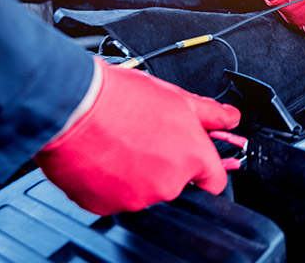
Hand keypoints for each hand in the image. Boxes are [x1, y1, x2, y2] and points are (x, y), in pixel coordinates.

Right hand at [35, 58, 239, 215]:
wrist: (73, 107)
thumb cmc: (122, 99)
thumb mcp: (178, 98)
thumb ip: (211, 114)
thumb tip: (231, 118)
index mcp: (191, 158)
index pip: (215, 180)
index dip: (208, 169)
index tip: (200, 162)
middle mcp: (168, 184)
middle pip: (177, 182)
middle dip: (167, 163)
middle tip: (148, 138)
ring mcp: (137, 198)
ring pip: (145, 190)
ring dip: (139, 172)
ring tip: (123, 142)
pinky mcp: (106, 206)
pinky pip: (115, 197)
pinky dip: (112, 181)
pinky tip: (106, 156)